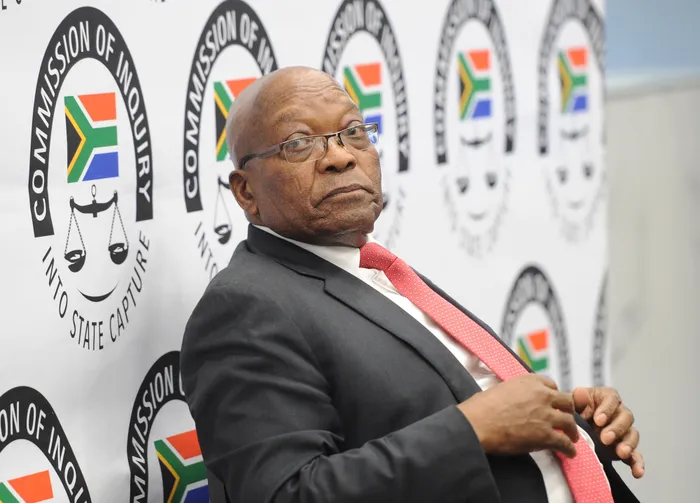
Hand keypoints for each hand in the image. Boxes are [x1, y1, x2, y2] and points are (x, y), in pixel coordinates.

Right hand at [458, 374, 578, 457]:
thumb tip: (519, 401)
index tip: (553, 402)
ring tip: (572, 438)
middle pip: (566, 401)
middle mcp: (542, 395)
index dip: (554, 395)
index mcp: (530, 381)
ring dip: (572, 431)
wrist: (478, 423)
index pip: (551, 385)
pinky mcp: (546, 435)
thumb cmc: (482, 406)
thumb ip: (517, 392)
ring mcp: (546, 415)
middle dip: (568, 411)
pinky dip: (569, 449)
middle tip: (567, 419)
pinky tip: (570, 453)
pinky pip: (564, 442)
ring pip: (569, 422)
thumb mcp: (502, 388)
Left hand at [572, 386, 644, 477]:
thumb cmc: (573, 410)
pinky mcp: (624, 448)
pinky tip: (637, 472)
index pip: (612, 400)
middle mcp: (618, 412)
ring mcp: (623, 431)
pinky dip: (637, 463)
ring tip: (620, 453)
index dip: (607, 410)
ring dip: (628, 444)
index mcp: (606, 398)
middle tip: (605, 438)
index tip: (598, 420)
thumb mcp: (572, 402)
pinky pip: (635, 455)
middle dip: (616, 429)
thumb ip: (576, 399)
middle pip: (626, 417)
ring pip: (632, 435)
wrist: (571, 425)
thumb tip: (581, 394)